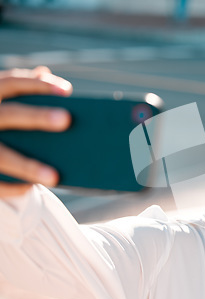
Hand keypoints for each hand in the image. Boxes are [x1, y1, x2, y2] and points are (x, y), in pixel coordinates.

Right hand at [0, 66, 71, 196]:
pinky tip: (29, 188)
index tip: (66, 90)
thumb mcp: (1, 103)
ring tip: (55, 177)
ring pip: (1, 157)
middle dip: (37, 117)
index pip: (11, 83)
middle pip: (9, 115)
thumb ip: (21, 89)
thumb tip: (44, 72)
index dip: (37, 85)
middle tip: (67, 120)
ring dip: (28, 166)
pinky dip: (10, 185)